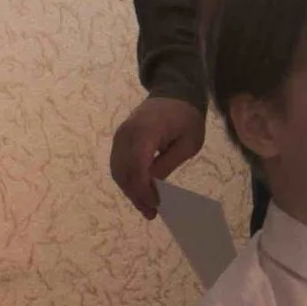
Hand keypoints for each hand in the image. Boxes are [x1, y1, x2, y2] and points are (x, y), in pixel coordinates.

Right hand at [110, 95, 206, 217]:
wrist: (174, 92)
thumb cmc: (186, 118)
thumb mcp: (188, 143)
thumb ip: (168, 164)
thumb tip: (153, 186)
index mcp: (145, 132)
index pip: (137, 167)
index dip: (144, 189)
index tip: (156, 205)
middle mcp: (126, 134)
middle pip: (124, 172)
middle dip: (136, 195)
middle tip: (151, 213)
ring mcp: (120, 136)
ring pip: (118, 170)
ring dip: (130, 190)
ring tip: (146, 207)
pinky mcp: (120, 139)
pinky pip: (118, 163)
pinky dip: (127, 180)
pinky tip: (140, 192)